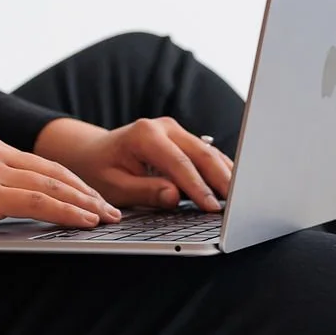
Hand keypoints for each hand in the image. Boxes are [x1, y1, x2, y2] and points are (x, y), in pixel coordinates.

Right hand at [0, 133, 120, 260]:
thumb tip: (18, 206)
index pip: (40, 162)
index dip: (71, 181)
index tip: (92, 196)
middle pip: (52, 170)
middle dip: (86, 191)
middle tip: (111, 209)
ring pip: (52, 184)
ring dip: (85, 203)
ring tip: (107, 218)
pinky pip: (40, 200)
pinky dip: (68, 211)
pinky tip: (86, 221)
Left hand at [35, 116, 232, 212]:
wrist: (91, 152)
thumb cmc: (100, 170)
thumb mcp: (115, 186)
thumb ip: (146, 191)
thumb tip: (175, 196)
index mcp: (145, 135)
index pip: (180, 164)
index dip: (198, 188)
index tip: (212, 208)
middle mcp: (164, 127)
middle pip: (202, 154)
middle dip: (221, 180)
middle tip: (238, 204)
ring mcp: (175, 130)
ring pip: (209, 153)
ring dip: (226, 175)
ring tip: (244, 198)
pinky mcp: (183, 139)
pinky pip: (207, 154)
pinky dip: (221, 170)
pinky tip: (234, 187)